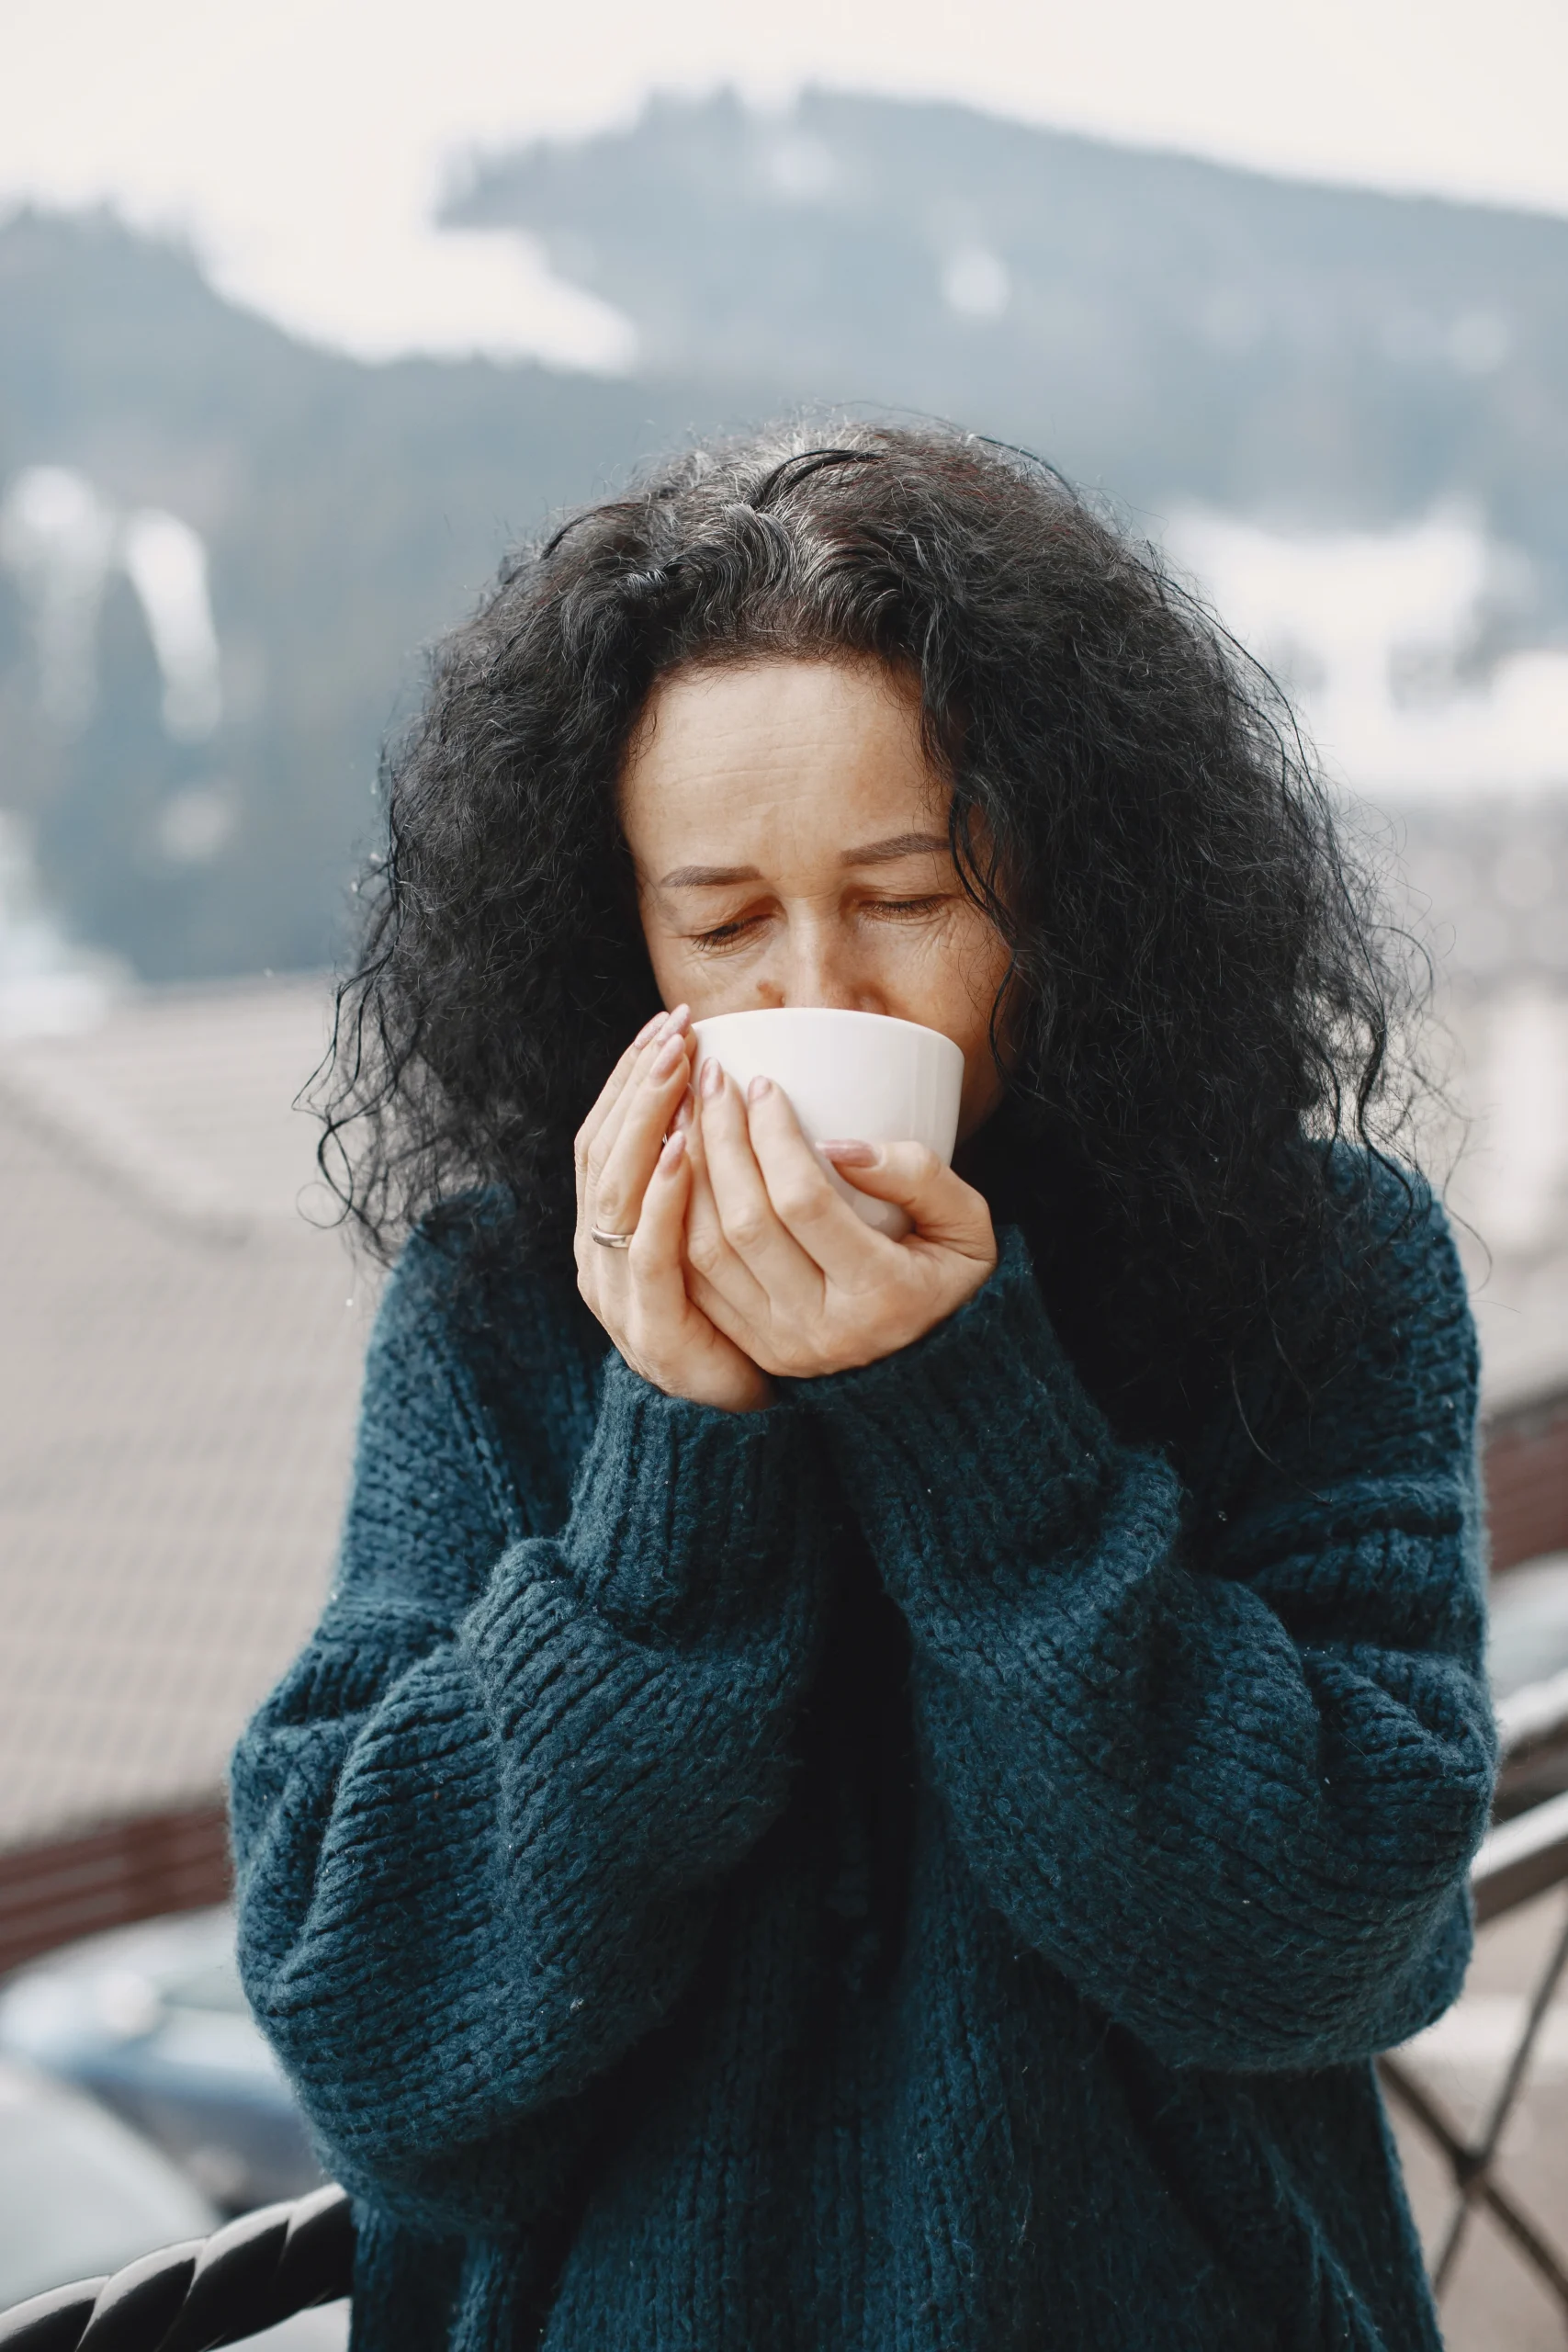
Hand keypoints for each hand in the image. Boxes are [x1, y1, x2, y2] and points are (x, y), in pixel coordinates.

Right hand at [574, 1010, 772, 1412]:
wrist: (753, 1413)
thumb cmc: (750, 1312)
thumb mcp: (722, 1231)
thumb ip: (713, 1173)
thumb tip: (731, 1090)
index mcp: (610, 1230)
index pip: (602, 1137)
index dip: (628, 1078)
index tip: (667, 1023)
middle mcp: (599, 1258)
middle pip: (599, 1154)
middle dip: (637, 1085)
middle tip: (678, 1030)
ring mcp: (619, 1297)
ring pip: (614, 1194)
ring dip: (645, 1124)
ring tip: (681, 1069)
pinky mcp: (653, 1331)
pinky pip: (649, 1255)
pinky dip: (658, 1198)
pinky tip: (681, 1150)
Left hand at [682, 1060, 997, 1379]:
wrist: (933, 1366)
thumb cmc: (951, 1278)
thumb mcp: (968, 1226)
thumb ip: (921, 1177)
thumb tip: (840, 1145)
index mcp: (881, 1294)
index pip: (805, 1202)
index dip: (773, 1136)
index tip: (762, 1084)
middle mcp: (823, 1328)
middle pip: (746, 1222)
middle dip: (720, 1140)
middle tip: (713, 1080)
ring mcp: (780, 1344)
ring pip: (706, 1252)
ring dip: (688, 1176)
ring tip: (686, 1114)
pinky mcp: (752, 1347)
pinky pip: (695, 1279)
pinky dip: (678, 1219)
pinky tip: (676, 1170)